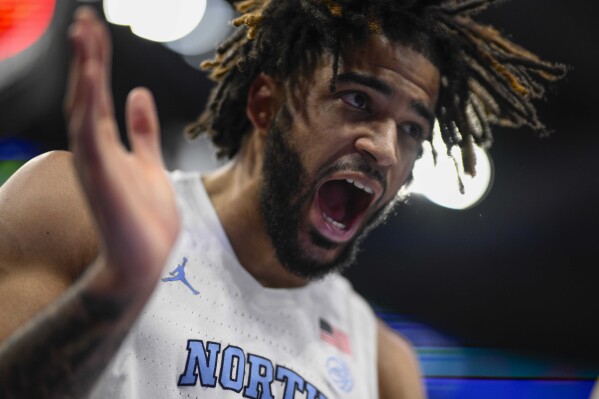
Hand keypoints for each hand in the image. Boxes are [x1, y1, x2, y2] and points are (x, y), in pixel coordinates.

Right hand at [65, 7, 179, 291]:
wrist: (145, 258)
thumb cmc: (146, 217)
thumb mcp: (149, 163)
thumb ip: (142, 131)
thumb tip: (139, 94)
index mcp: (107, 145)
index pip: (98, 94)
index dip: (96, 62)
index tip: (96, 29)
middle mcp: (95, 149)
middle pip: (87, 93)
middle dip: (86, 56)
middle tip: (84, 19)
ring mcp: (94, 161)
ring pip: (83, 106)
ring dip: (83, 70)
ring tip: (83, 33)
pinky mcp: (100, 175)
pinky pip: (90, 132)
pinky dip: (88, 103)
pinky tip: (90, 76)